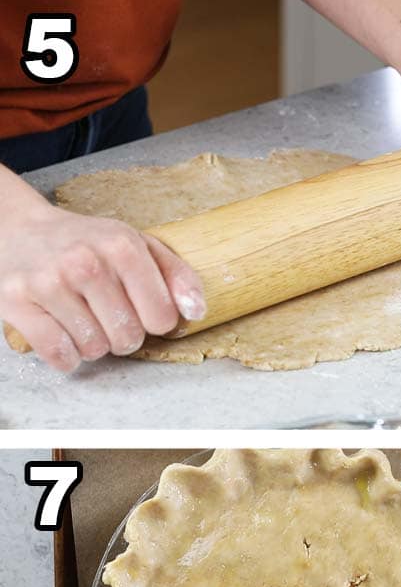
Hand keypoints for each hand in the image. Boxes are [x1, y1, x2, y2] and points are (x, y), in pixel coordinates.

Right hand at [0, 176, 203, 371]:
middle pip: (129, 338)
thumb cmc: (89, 244)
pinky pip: (59, 354)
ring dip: (93, 343)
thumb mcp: (140, 246)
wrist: (20, 230)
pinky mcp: (16, 301)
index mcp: (122, 246)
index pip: (163, 318)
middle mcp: (85, 263)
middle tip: (108, 314)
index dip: (156, 321)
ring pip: (95, 350)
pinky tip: (63, 333)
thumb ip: (178, 277)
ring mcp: (48, 282)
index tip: (141, 309)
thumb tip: (197, 311)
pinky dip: (66, 356)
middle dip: (124, 335)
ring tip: (82, 317)